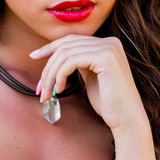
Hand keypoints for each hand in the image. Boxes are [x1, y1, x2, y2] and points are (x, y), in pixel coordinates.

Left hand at [30, 34, 147, 130]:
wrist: (126, 119)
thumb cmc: (108, 103)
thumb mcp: (90, 76)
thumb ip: (79, 62)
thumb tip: (56, 56)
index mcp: (107, 43)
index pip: (71, 39)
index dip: (49, 47)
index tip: (33, 56)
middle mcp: (110, 42)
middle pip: (66, 45)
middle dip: (48, 65)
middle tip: (40, 87)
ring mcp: (109, 48)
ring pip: (66, 54)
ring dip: (51, 74)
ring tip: (47, 93)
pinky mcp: (105, 58)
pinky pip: (71, 61)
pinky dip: (60, 75)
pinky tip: (59, 90)